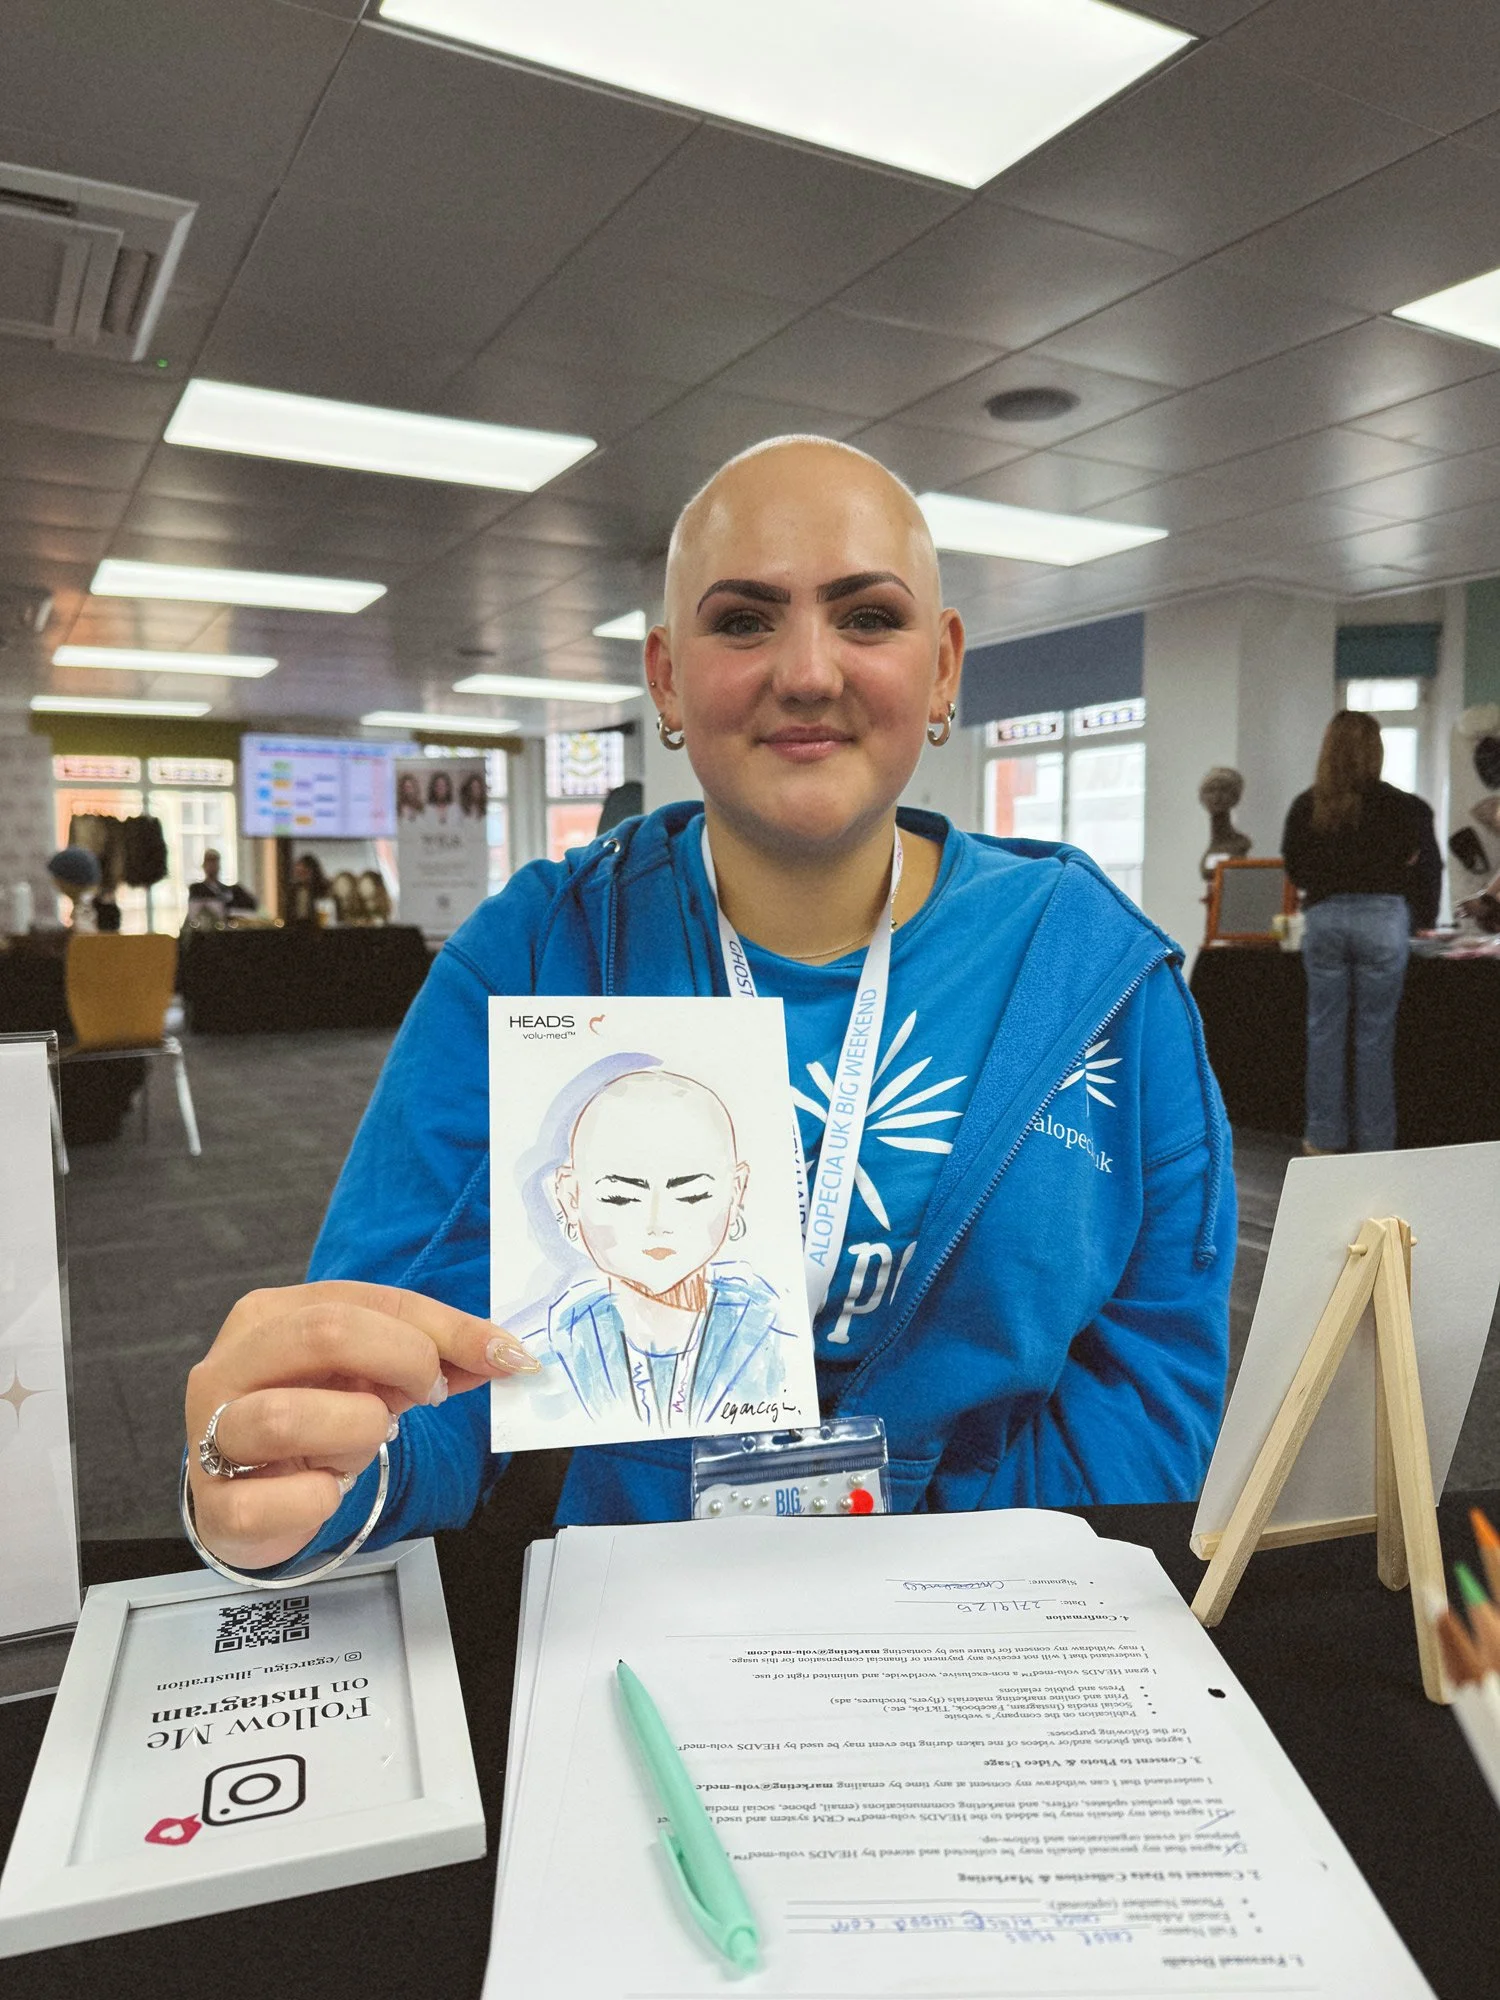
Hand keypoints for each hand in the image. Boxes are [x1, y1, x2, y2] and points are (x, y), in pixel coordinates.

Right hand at [184, 1280, 535, 1570]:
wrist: (252, 1497)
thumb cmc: (314, 1421)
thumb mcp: (371, 1375)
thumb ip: (431, 1356)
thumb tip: (504, 1353)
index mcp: (270, 1315)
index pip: (367, 1299)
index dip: (445, 1328)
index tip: (502, 1355)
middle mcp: (230, 1365)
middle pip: (323, 1333)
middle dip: (402, 1361)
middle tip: (427, 1394)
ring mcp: (210, 1434)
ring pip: (287, 1417)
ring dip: (356, 1432)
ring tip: (362, 1444)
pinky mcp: (216, 1505)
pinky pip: (281, 1499)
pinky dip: (321, 1499)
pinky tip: (325, 1491)